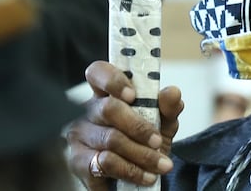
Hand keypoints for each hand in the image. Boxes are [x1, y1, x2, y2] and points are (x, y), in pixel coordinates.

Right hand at [66, 61, 183, 188]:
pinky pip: (106, 164)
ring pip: (110, 140)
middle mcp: (88, 111)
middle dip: (138, 127)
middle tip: (158, 141)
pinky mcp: (78, 161)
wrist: (133, 179)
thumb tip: (172, 93)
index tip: (133, 95)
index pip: (98, 72)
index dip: (113, 80)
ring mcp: (79, 135)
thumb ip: (168, 108)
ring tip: (161, 165)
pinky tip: (146, 177)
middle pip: (108, 109)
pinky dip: (131, 172)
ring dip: (141, 155)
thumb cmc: (142, 143)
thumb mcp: (161, 124)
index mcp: (106, 94)